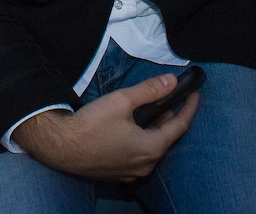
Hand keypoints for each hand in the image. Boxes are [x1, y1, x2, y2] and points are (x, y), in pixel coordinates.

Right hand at [10, 73, 196, 181]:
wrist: (60, 147)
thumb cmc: (92, 125)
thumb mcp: (122, 101)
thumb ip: (150, 91)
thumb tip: (171, 81)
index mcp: (151, 149)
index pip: (180, 126)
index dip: (189, 107)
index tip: (194, 93)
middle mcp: (145, 165)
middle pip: (165, 137)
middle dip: (168, 116)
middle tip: (165, 96)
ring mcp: (131, 173)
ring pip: (151, 146)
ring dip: (153, 127)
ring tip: (147, 107)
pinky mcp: (117, 173)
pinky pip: (137, 154)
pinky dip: (140, 139)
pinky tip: (130, 126)